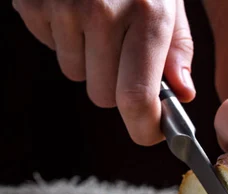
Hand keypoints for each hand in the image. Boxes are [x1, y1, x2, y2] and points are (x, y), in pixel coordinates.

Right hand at [13, 0, 194, 144]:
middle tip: (126, 59)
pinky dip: (65, 40)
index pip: (136, 97)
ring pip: (77, 75)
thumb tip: (181, 96)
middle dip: (118, 88)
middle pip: (104, 96)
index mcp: (147, 17)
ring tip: (101, 26)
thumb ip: (177, 51)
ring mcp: (64, 8)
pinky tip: (78, 14)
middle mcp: (102, 13)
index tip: (151, 133)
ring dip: (91, 62)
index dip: (143, 128)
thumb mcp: (171, 5)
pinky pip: (50, 48)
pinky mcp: (34, 3)